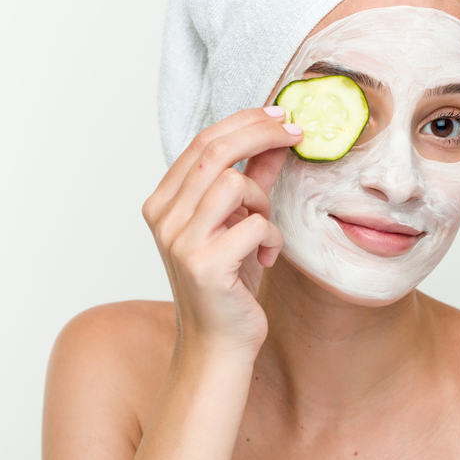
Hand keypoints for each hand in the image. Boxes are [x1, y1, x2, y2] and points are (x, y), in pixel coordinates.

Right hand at [141, 107, 302, 361]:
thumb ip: (254, 180)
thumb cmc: (228, 284)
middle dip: (261, 134)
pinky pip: (254, 226)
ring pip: (232, 183)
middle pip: (213, 152)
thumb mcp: (240, 222)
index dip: (244, 122)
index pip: (202, 142)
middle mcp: (164, 217)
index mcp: (164, 202)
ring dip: (262, 202)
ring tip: (263, 229)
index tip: (280, 115)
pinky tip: (263, 260)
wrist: (218, 344)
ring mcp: (179, 241)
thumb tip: (278, 138)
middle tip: (296, 132)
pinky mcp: (203, 265)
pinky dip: (270, 238)